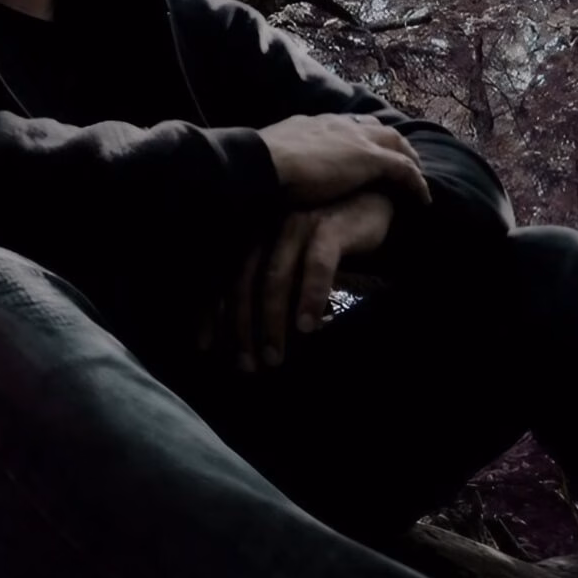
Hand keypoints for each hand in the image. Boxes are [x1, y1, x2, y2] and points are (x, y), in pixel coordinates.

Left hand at [198, 191, 394, 370]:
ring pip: (275, 277)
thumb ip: (272, 292)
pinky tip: (307, 326)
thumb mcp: (291, 268)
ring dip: (272, 321)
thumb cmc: (324, 247)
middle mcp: (266, 228)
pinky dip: (310, 297)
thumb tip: (247, 340)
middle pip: (243, 282)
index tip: (204, 347)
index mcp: (251, 237)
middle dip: (241, 326)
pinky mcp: (328, 227)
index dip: (210, 313)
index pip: (222, 278)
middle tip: (247, 364)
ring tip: (274, 356)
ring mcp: (295, 226)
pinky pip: (316, 265)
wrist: (373, 212)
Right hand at [258, 113, 430, 207]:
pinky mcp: (371, 158)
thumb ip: (281, 159)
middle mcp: (338, 124)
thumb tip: (270, 171)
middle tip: (401, 158)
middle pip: (376, 127)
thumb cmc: (259, 165)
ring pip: (396, 142)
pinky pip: (405, 169)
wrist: (264, 163)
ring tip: (416, 177)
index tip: (365, 147)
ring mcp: (356, 139)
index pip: (345, 124)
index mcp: (314, 123)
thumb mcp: (272, 156)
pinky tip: (422, 198)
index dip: (360, 134)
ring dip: (408, 158)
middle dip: (391, 142)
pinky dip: (416, 182)